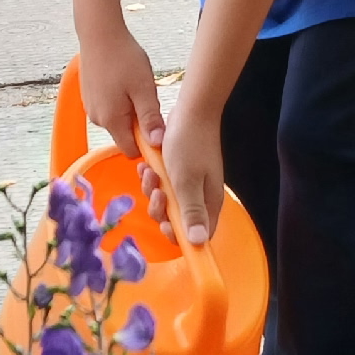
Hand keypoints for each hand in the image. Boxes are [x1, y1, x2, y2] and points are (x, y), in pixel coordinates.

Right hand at [78, 29, 162, 158]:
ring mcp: (91, 108)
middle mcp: (97, 119)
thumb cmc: (123, 57)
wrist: (99, 33)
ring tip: (136, 86)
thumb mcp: (144, 88)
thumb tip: (157, 144)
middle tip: (148, 98)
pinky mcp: (89, 97)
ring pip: (118, 121)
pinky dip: (120, 102)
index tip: (158, 127)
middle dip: (140, 124)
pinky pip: (109, 109)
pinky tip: (124, 81)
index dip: (147, 144)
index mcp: (111, 120)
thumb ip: (150, 118)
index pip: (131, 150)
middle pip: (125, 136)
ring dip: (130, 111)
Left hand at [142, 103, 224, 245]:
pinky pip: (163, 184)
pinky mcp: (179, 172)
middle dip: (160, 208)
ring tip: (149, 171)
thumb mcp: (186, 182)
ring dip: (153, 189)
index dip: (179, 235)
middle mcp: (201, 197)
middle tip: (157, 190)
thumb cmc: (190, 145)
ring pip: (167, 201)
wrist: (191, 111)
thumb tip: (198, 243)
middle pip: (177, 219)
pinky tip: (146, 165)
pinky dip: (153, 177)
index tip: (165, 223)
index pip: (197, 235)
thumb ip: (191, 212)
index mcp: (208, 203)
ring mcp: (190, 183)